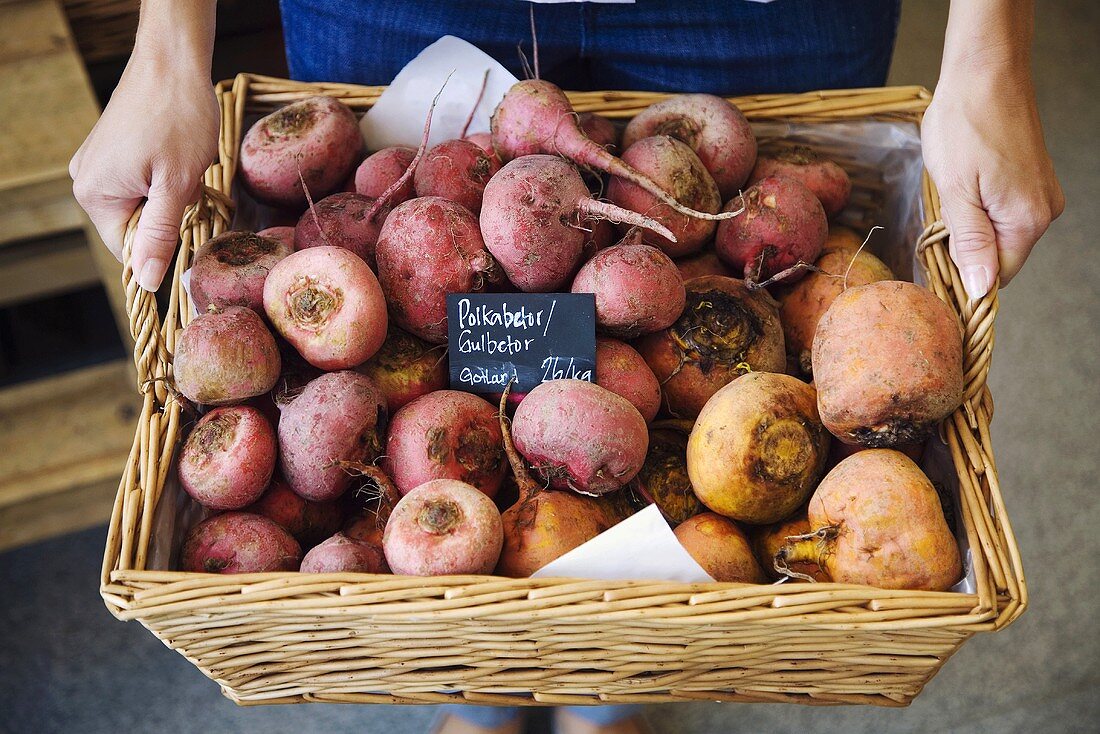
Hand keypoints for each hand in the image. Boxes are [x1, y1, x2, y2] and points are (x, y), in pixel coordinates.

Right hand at [70, 52, 218, 290]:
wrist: (173, 63)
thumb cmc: (178, 118)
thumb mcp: (176, 184)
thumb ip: (159, 235)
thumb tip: (147, 281)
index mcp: (95, 194)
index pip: (127, 250)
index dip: (162, 246)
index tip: (188, 223)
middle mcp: (86, 180)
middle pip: (136, 227)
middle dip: (168, 215)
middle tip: (186, 183)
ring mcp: (97, 163)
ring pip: (143, 205)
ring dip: (170, 196)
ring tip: (181, 165)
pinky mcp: (112, 151)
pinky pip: (141, 183)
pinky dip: (164, 179)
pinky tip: (175, 156)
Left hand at [922, 68, 1063, 298]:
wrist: (984, 72)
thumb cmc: (965, 125)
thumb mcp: (956, 191)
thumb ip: (970, 243)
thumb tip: (981, 289)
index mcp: (1027, 220)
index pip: (997, 277)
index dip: (963, 277)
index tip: (934, 261)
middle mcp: (1043, 211)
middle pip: (998, 256)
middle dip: (964, 249)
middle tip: (936, 221)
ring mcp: (1039, 194)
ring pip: (997, 234)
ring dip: (968, 227)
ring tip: (951, 195)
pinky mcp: (1031, 179)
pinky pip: (1001, 212)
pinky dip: (977, 209)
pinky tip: (963, 185)